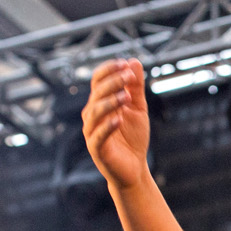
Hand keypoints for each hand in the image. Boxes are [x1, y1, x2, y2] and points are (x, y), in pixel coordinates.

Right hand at [82, 58, 149, 189]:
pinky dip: (107, 126)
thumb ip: (136, 87)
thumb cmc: (133, 138)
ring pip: (95, 112)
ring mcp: (92, 131)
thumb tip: (133, 61)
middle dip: (113, 82)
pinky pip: (98, 135)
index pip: (98, 80)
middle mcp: (92, 114)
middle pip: (97, 93)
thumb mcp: (138, 109)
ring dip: (110, 102)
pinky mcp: (96, 149)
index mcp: (100, 102)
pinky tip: (118, 119)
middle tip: (129, 76)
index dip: (109, 70)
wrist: (134, 169)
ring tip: (126, 96)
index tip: (126, 64)